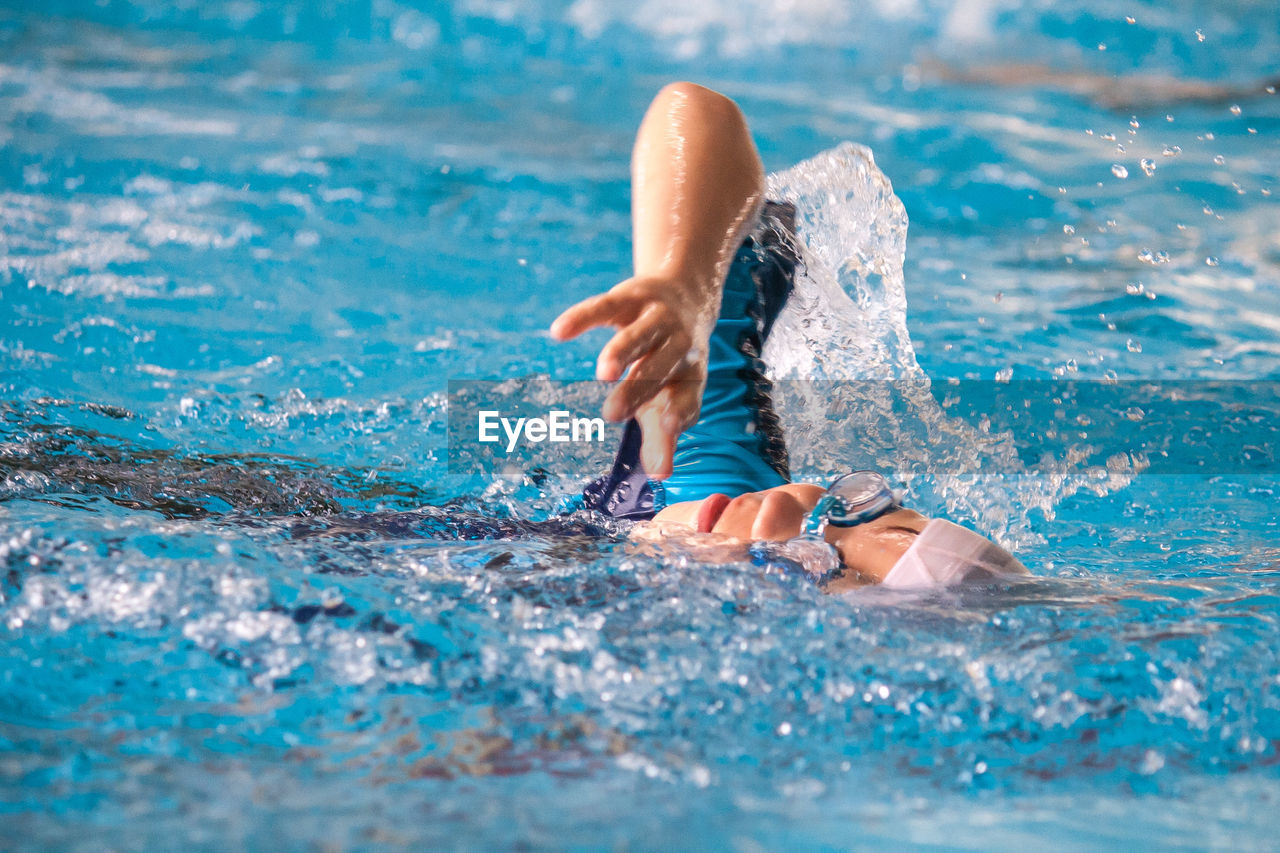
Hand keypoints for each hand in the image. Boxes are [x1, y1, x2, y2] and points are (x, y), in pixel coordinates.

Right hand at [550, 274, 712, 478]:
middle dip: (637, 390)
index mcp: (691, 375)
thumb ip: (662, 437)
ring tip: (603, 373)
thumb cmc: (672, 363)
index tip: (667, 428)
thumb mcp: (669, 397)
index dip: (679, 412)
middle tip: (612, 415)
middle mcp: (679, 345)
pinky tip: (559, 332)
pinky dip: (582, 317)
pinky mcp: (629, 297)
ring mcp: (656, 318)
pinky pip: (604, 306)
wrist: (688, 296)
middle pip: (659, 368)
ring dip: (622, 352)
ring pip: (638, 335)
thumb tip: (658, 476)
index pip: (687, 397)